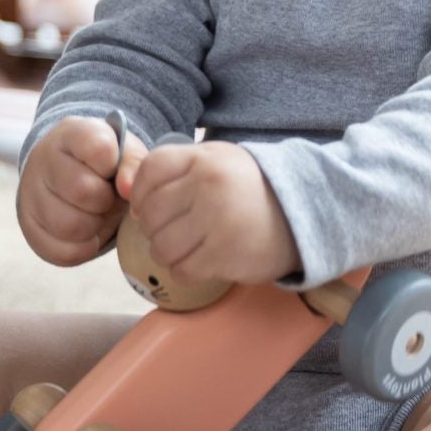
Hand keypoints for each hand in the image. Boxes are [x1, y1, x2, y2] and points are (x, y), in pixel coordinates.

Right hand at [18, 115, 147, 266]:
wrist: (74, 176)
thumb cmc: (105, 164)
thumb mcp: (124, 153)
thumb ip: (133, 164)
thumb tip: (128, 188)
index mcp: (71, 133)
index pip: (99, 149)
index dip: (115, 166)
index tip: (112, 169)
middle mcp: (42, 160)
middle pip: (82, 191)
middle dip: (105, 200)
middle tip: (106, 197)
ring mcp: (30, 194)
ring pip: (69, 225)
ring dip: (94, 227)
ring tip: (96, 214)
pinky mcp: (29, 227)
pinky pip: (62, 251)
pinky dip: (84, 248)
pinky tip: (88, 233)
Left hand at [124, 140, 299, 288]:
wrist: (303, 213)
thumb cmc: (250, 188)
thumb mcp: (217, 162)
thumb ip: (176, 170)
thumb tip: (127, 190)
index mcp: (204, 159)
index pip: (150, 170)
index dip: (141, 193)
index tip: (148, 206)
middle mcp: (208, 187)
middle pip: (152, 213)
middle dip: (155, 227)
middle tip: (172, 230)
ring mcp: (217, 223)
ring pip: (162, 247)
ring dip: (167, 252)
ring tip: (186, 248)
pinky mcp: (226, 256)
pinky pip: (182, 270)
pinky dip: (184, 271)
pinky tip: (199, 262)